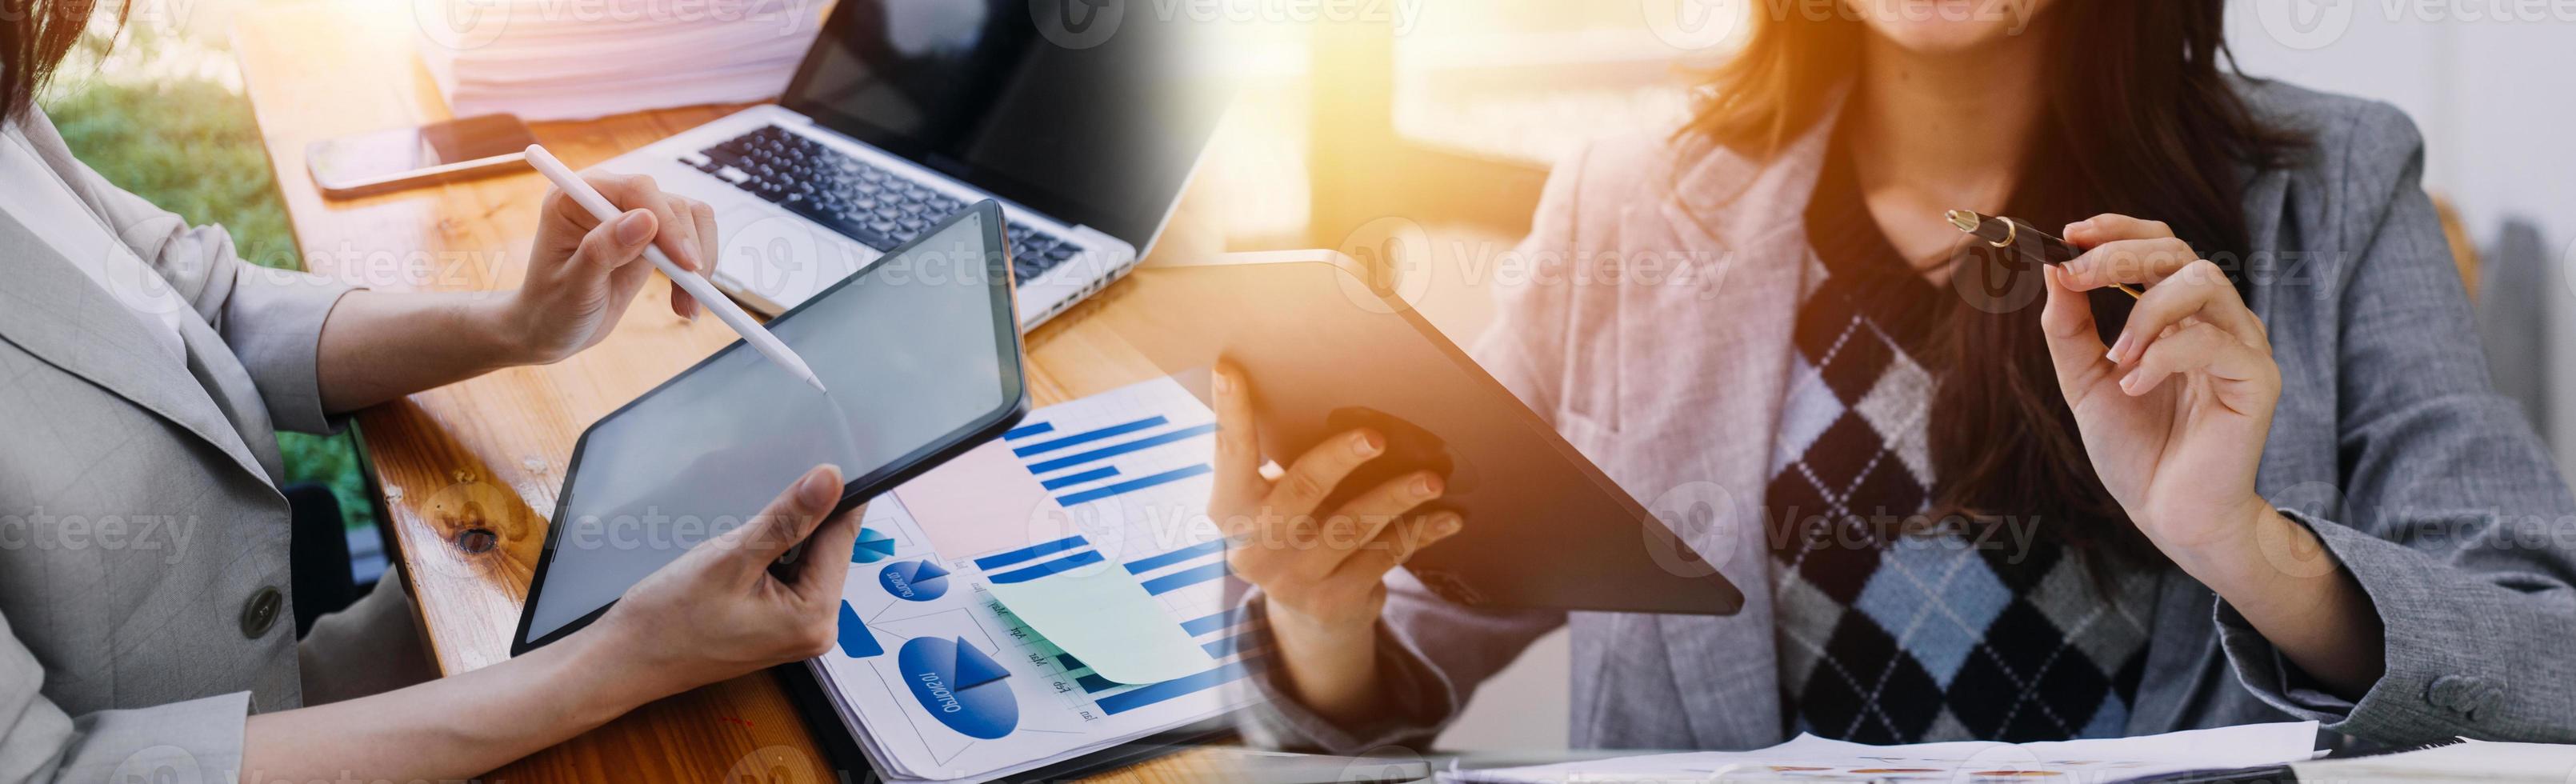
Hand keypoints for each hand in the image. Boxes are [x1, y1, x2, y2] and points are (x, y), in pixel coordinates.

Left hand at [508, 173, 718, 363]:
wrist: (554, 328)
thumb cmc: (551, 308)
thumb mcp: (573, 287)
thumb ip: (603, 250)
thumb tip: (645, 220)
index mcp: (575, 198)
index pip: (636, 190)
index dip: (667, 222)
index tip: (685, 265)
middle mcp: (607, 197)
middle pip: (670, 203)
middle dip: (687, 249)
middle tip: (692, 295)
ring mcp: (633, 214)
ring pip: (691, 218)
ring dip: (699, 263)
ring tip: (687, 305)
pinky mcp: (653, 235)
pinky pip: (693, 239)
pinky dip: (698, 271)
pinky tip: (685, 301)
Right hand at [583, 464, 862, 700]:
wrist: (625, 659)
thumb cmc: (669, 619)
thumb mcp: (730, 558)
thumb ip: (786, 518)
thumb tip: (831, 479)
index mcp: (816, 617)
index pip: (841, 537)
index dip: (831, 497)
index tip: (822, 461)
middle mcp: (818, 628)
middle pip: (827, 549)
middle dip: (802, 519)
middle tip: (765, 499)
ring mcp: (798, 630)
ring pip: (806, 559)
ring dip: (783, 537)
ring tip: (744, 532)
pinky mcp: (778, 625)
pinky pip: (788, 576)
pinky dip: (771, 556)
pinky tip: (743, 551)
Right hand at [1207, 363, 1460, 723]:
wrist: (1309, 620)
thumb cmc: (1298, 533)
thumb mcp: (1277, 505)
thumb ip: (1290, 467)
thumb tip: (1343, 402)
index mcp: (1231, 508)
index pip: (1230, 452)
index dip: (1230, 412)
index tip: (1229, 368)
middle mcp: (1255, 546)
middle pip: (1300, 489)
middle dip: (1339, 459)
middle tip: (1376, 436)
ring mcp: (1293, 578)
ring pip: (1351, 526)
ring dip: (1396, 498)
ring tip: (1431, 479)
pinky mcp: (1333, 601)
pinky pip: (1383, 557)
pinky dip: (1418, 533)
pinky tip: (1447, 518)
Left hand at [2041, 214, 2281, 557]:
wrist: (2168, 513)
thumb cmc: (2135, 447)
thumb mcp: (2084, 381)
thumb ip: (2069, 328)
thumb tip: (2054, 271)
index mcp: (2179, 314)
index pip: (2162, 244)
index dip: (2119, 229)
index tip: (2070, 234)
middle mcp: (2216, 320)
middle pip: (2180, 252)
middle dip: (2120, 256)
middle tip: (2075, 276)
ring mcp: (2242, 346)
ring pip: (2203, 282)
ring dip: (2145, 310)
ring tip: (2116, 357)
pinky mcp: (2258, 380)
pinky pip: (2212, 342)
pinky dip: (2163, 356)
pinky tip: (2134, 387)